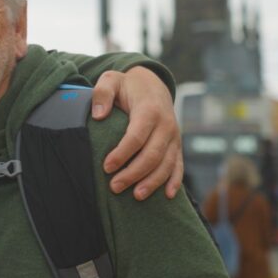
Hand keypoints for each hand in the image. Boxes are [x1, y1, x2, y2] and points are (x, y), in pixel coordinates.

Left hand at [91, 66, 182, 200]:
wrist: (152, 84)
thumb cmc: (127, 86)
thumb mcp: (111, 80)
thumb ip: (102, 93)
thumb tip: (98, 115)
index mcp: (149, 110)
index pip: (136, 137)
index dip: (122, 154)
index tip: (106, 167)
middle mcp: (166, 125)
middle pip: (152, 154)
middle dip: (134, 173)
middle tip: (114, 187)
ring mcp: (174, 136)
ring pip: (167, 164)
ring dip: (152, 182)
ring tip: (136, 197)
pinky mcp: (177, 145)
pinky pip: (179, 165)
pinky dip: (175, 181)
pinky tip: (167, 196)